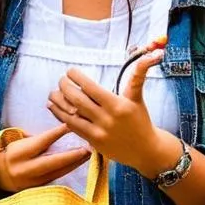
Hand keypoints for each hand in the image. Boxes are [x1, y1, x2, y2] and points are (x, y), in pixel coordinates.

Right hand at [0, 124, 90, 193]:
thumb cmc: (12, 153)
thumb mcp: (18, 142)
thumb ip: (36, 138)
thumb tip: (57, 130)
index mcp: (19, 152)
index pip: (42, 141)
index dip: (57, 133)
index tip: (71, 125)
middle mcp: (26, 168)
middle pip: (53, 162)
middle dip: (72, 156)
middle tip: (88, 148)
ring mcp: (32, 181)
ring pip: (58, 172)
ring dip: (75, 163)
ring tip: (88, 155)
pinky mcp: (38, 188)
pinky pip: (57, 178)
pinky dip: (69, 170)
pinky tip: (78, 164)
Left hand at [46, 43, 166, 173]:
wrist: (146, 150)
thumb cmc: (141, 120)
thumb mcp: (137, 97)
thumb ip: (138, 76)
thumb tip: (152, 54)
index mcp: (117, 105)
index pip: (90, 88)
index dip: (77, 77)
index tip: (70, 71)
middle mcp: (106, 119)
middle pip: (77, 100)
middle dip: (65, 87)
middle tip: (61, 80)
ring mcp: (98, 132)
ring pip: (71, 114)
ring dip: (58, 102)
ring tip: (52, 93)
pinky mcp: (93, 142)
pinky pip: (72, 127)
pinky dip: (61, 116)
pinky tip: (54, 107)